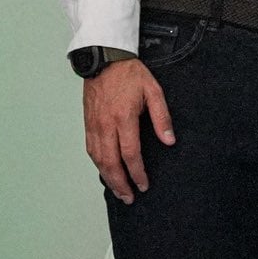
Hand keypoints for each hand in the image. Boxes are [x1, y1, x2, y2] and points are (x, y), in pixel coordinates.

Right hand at [83, 59, 173, 203]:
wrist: (104, 60)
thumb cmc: (130, 74)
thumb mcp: (154, 91)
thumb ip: (161, 118)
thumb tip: (169, 141)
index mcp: (123, 118)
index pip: (130, 154)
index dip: (137, 172)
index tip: (144, 185)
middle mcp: (105, 125)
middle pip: (110, 162)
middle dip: (120, 183)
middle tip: (129, 198)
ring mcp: (94, 125)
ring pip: (98, 159)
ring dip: (107, 178)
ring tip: (118, 190)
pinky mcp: (88, 124)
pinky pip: (91, 150)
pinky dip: (98, 164)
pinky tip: (105, 171)